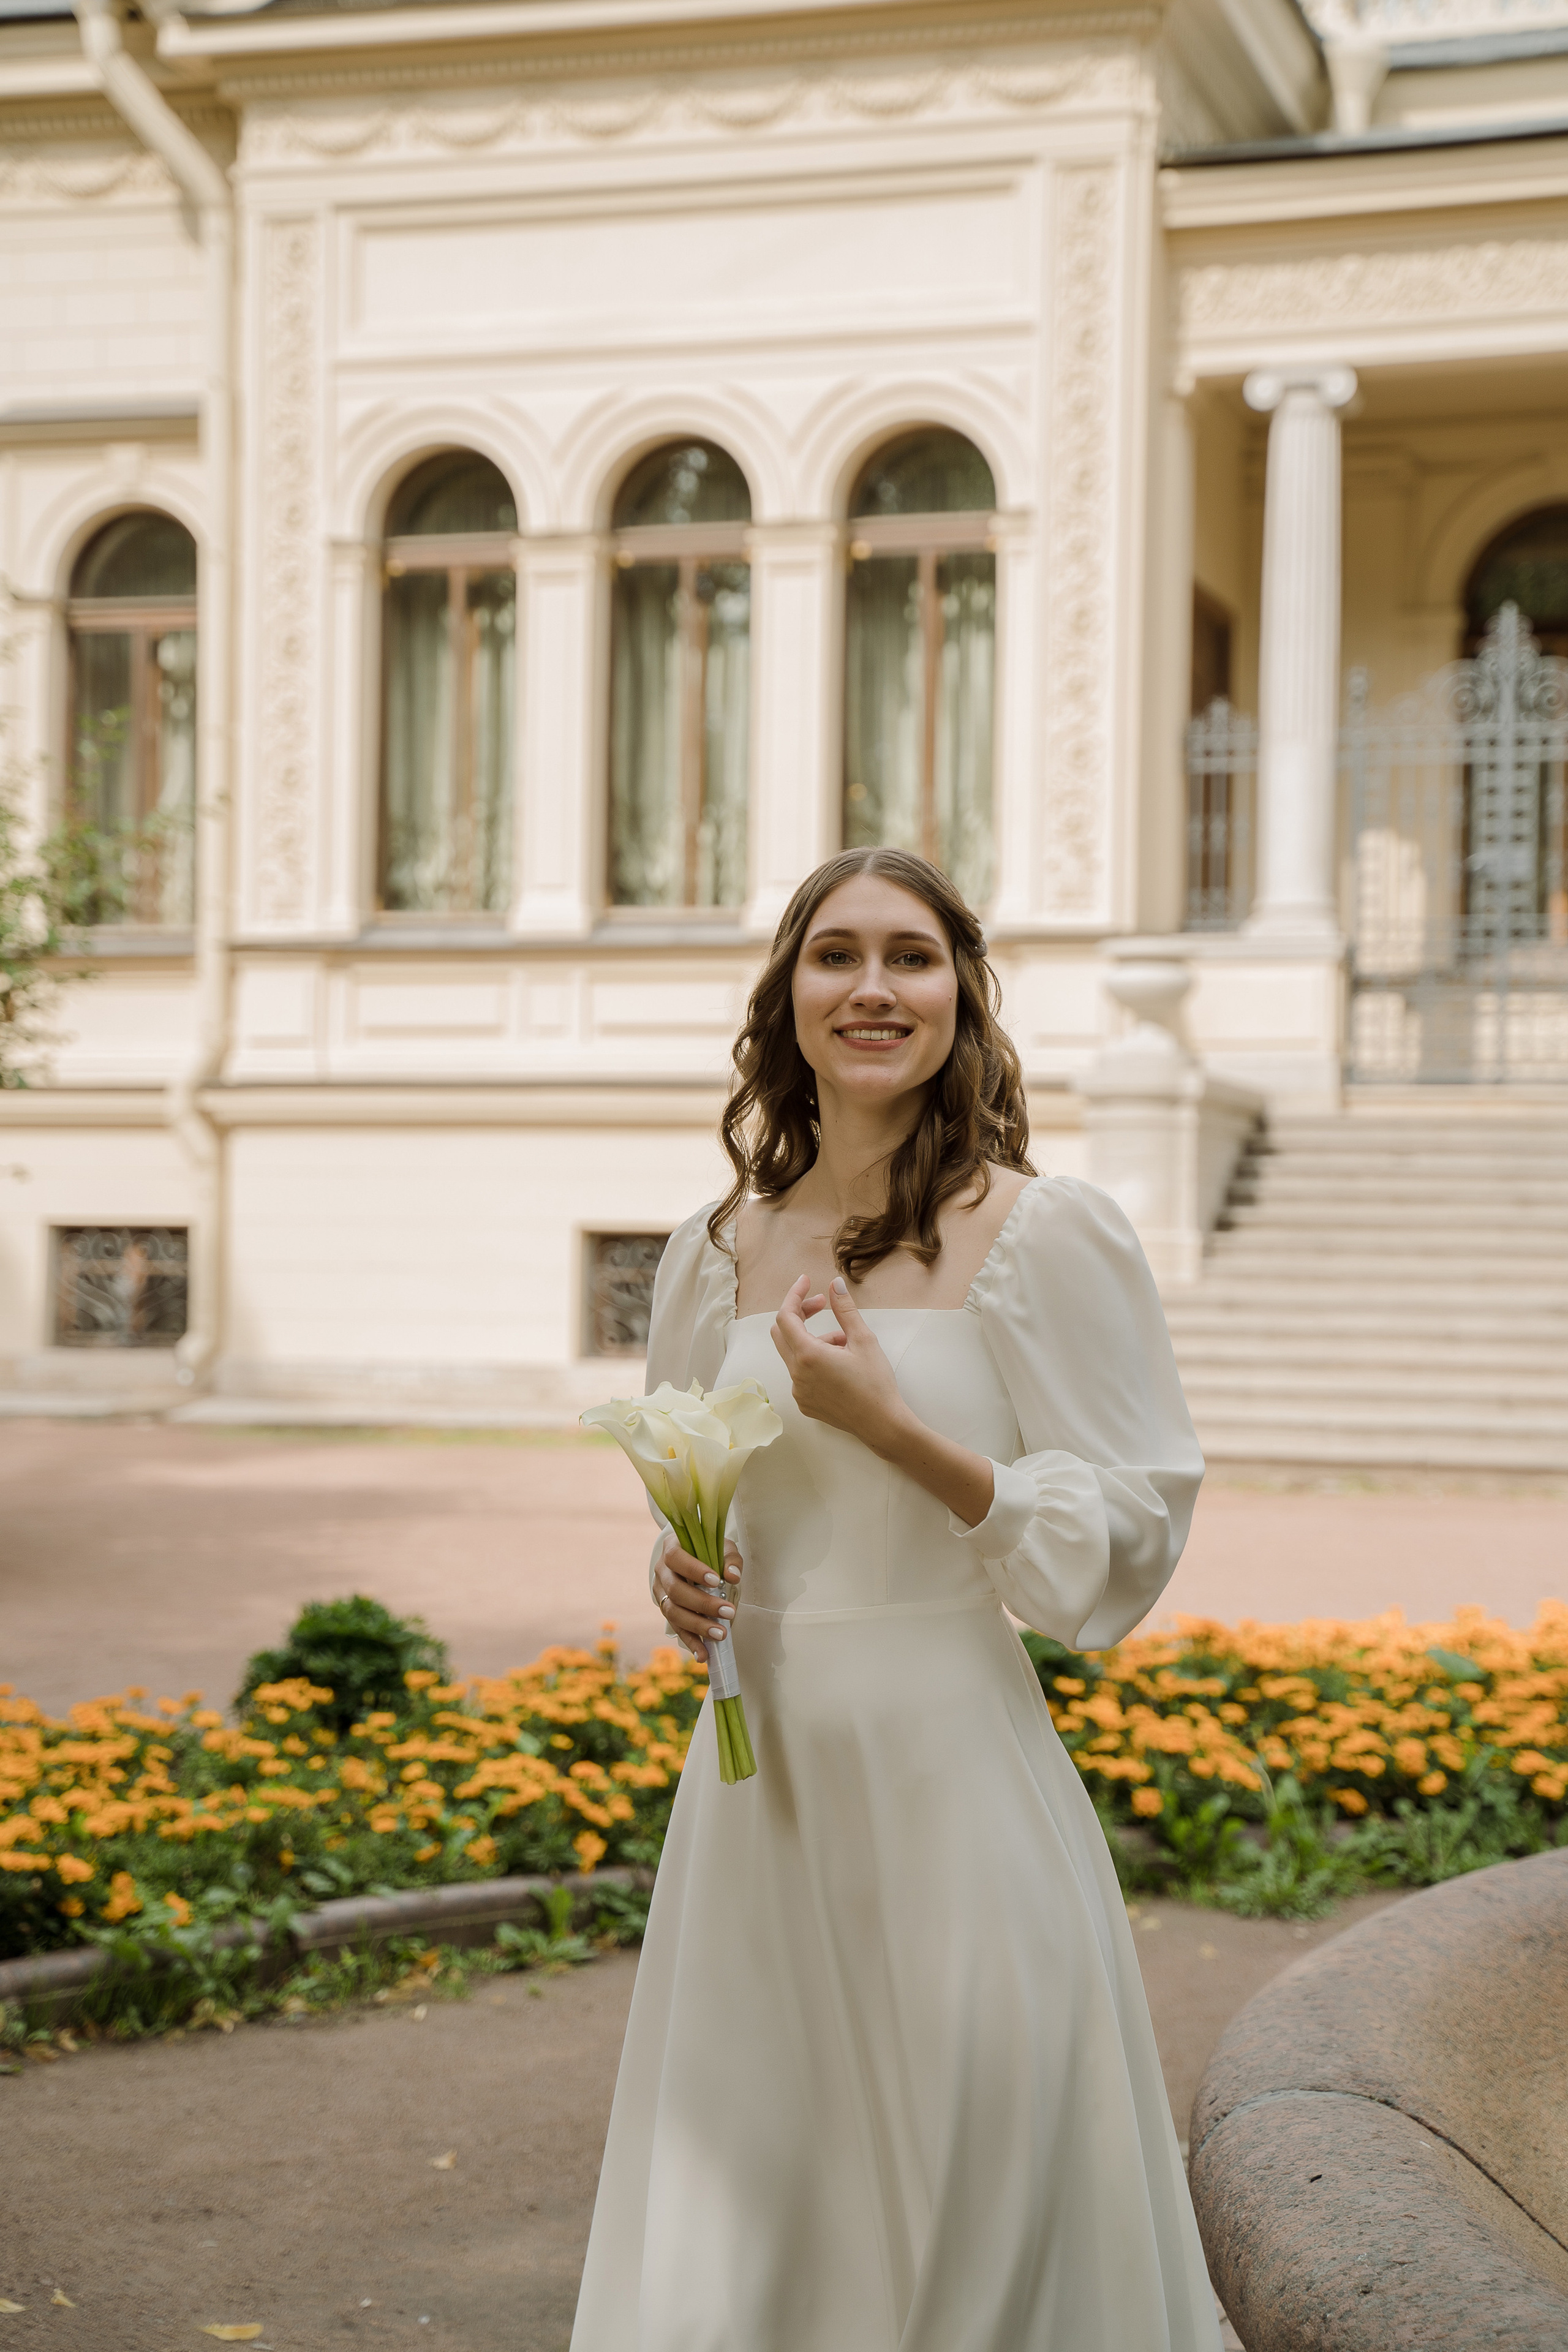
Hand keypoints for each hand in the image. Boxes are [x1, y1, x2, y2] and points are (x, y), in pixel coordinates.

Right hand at [654, 1531, 741, 1659]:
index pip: (676, 1558)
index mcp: (671, 1548)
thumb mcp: (722, 1547)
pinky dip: (691, 1643)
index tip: (716, 1581)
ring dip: (698, 1626)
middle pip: (675, 1590)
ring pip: (673, 1613)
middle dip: (703, 1604)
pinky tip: (703, 1655)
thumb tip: (733, 1576)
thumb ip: (730, 1558)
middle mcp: (662, 1572)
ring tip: (721, 1634)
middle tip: (728, 1612)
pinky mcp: (668, 1612)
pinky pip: (677, 1629)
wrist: (695, 1559)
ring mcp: (661, 1593)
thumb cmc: (709, 1551)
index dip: (694, 1570)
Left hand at [770, 1274, 909, 1457]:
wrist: (882, 1424)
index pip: (786, 1316)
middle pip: (782, 1332)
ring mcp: (798, 1391)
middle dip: (800, 1314)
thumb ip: (845, 1310)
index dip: (794, 1295)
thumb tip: (835, 1284)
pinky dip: (814, 1360)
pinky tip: (840, 1363)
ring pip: (794, 1353)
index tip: (806, 1282)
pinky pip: (801, 1373)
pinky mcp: (805, 1403)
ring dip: (813, 1339)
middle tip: (823, 1305)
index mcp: (808, 1355)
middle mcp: (796, 1374)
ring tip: (845, 1341)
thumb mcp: (863, 1340)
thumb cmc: (876, 1383)